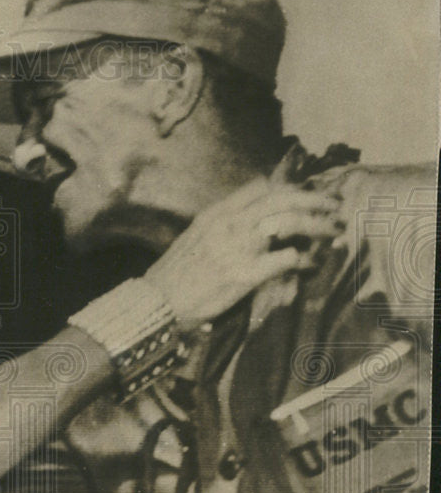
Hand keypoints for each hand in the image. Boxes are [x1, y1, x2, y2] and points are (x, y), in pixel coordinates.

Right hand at [143, 176, 342, 330]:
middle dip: (315, 200)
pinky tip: (312, 264)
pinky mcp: (245, 274)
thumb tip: (247, 223)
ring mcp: (238, 248)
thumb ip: (220, 226)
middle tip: (335, 206)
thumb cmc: (173, 276)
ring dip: (319, 225)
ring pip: (291, 222)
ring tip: (334, 231)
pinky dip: (305, 259)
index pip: (260, 188)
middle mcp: (229, 225)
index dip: (287, 190)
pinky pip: (288, 258)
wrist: (157, 304)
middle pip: (282, 199)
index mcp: (216, 214)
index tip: (303, 197)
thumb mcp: (193, 238)